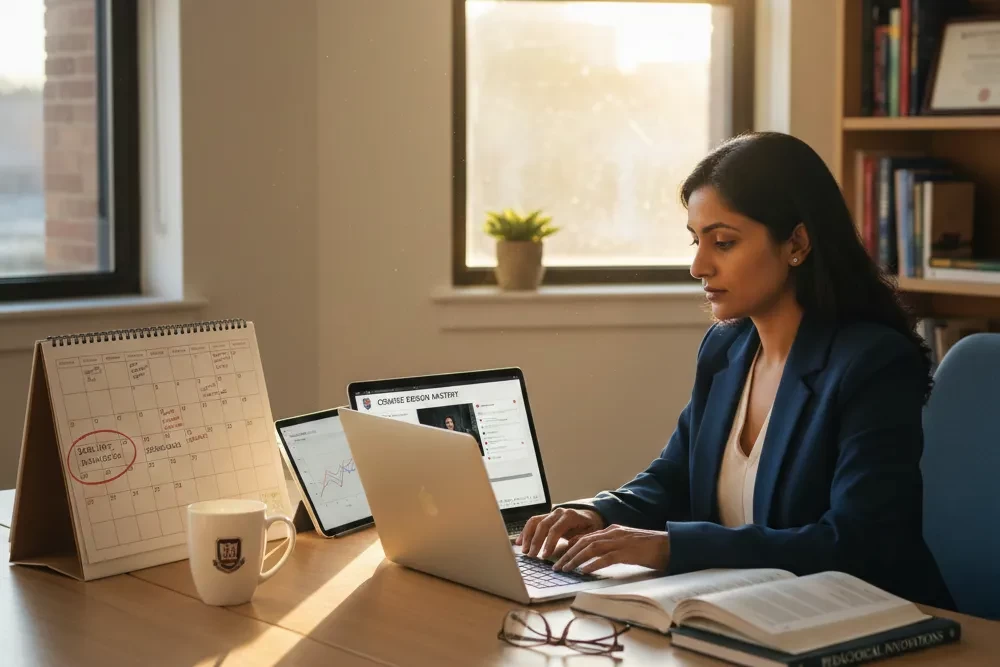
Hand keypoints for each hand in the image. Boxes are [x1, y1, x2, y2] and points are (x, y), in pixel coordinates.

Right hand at [516, 508, 604, 559]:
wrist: (590, 515)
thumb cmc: (591, 526)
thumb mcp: (590, 534)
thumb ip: (578, 540)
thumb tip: (566, 550)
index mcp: (570, 516)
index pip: (556, 529)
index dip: (549, 543)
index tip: (544, 556)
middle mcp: (558, 512)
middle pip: (542, 525)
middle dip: (535, 541)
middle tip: (531, 555)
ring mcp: (551, 513)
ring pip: (534, 522)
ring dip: (527, 536)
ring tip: (523, 550)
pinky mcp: (546, 517)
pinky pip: (533, 523)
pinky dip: (525, 532)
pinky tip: (519, 542)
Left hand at [552, 525, 669, 574]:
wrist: (670, 545)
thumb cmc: (650, 548)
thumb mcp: (627, 544)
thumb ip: (612, 547)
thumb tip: (595, 558)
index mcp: (612, 530)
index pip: (586, 537)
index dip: (571, 547)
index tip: (560, 557)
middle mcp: (613, 533)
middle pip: (584, 541)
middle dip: (568, 553)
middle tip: (557, 566)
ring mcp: (620, 541)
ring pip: (591, 548)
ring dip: (575, 559)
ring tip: (565, 569)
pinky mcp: (627, 552)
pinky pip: (606, 558)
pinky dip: (592, 564)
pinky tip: (583, 571)